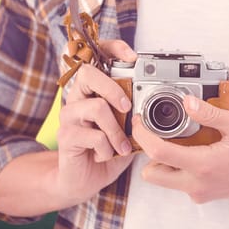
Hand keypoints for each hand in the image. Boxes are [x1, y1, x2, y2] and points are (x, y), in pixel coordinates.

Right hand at [56, 40, 136, 204]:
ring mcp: (69, 116)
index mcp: (93, 90)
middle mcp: (78, 98)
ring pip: (96, 107)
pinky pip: (93, 135)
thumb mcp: (127, 129)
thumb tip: (161, 104)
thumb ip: (137, 114)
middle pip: (88, 73)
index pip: (95, 56)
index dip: (112, 49)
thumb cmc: (107, 150)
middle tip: (127, 106)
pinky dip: (107, 148)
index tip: (133, 57)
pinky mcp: (66, 136)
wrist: (85, 180)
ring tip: (122, 145)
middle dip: (113, 87)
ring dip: (116, 130)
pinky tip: (107, 155)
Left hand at [132, 95, 228, 202]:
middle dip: (148, 153)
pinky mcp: (204, 194)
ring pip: (164, 179)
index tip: (140, 121)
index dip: (142, 134)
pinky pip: (180, 181)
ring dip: (164, 160)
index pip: (158, 152)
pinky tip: (195, 149)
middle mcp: (197, 183)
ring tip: (179, 139)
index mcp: (203, 165)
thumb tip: (186, 100)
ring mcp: (200, 192)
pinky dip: (179, 166)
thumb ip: (209, 113)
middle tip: (157, 132)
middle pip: (151, 174)